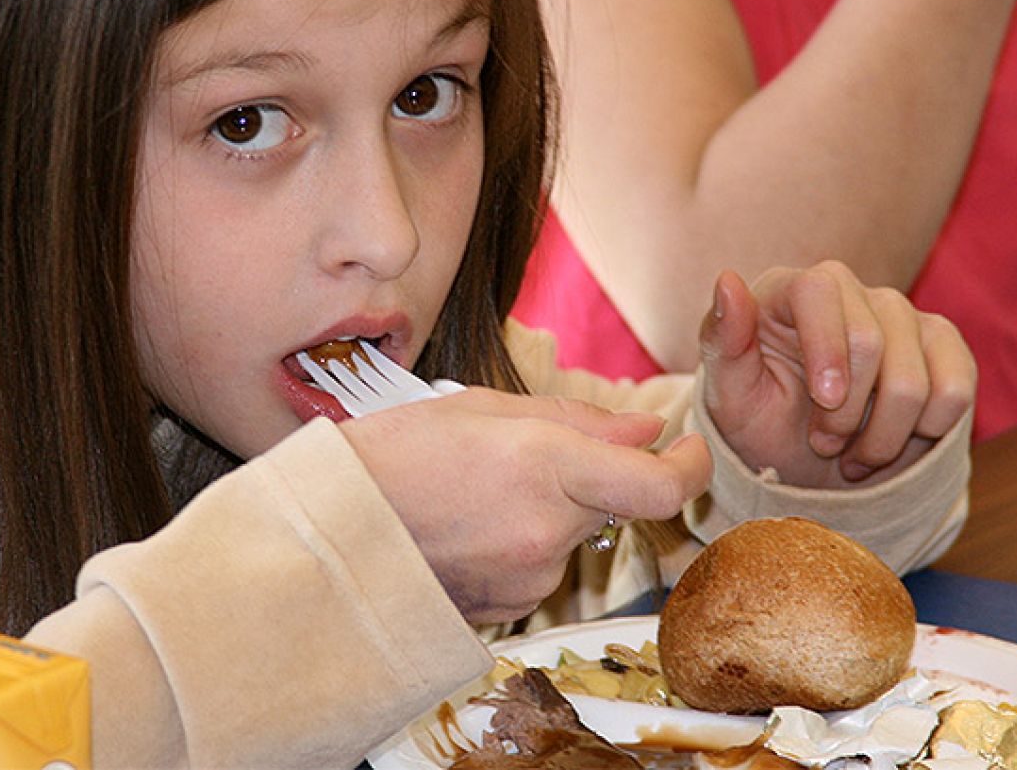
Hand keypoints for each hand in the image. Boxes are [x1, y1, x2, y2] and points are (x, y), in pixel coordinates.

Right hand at [339, 391, 710, 624]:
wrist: (327, 533)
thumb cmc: (390, 457)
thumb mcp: (480, 408)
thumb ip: (577, 419)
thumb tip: (646, 428)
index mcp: (544, 465)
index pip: (657, 485)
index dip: (689, 468)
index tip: (687, 449)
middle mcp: (546, 530)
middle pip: (610, 504)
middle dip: (584, 478)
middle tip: (518, 455)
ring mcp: (528, 577)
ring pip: (571, 535)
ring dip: (545, 511)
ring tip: (474, 492)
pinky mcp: (508, 608)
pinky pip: (538, 566)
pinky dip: (519, 543)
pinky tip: (468, 527)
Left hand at [700, 263, 974, 487]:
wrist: (803, 463)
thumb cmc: (758, 422)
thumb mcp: (729, 394)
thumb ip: (724, 338)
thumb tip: (727, 279)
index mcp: (787, 290)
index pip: (818, 291)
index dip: (826, 348)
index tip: (823, 400)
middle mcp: (847, 290)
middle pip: (872, 340)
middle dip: (845, 413)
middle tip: (822, 441)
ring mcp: (900, 314)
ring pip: (915, 379)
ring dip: (881, 436)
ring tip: (849, 449)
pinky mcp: (941, 345)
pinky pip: (955, 390)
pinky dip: (924, 432)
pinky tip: (890, 440)